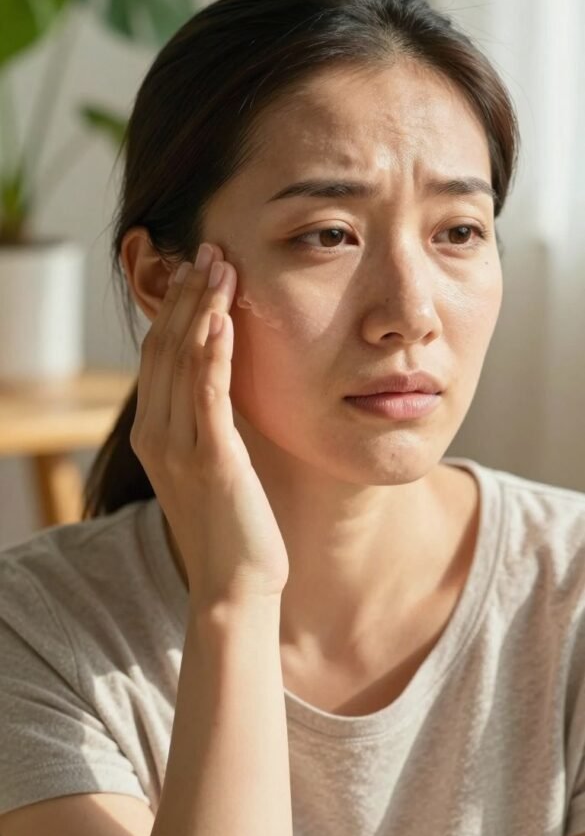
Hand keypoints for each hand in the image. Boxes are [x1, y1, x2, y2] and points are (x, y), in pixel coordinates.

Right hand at [130, 243, 289, 608]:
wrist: (236, 586)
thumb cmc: (233, 526)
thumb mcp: (214, 464)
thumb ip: (210, 423)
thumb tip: (225, 384)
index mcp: (155, 434)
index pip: (159, 355)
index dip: (176, 309)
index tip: (198, 270)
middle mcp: (158, 434)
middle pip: (165, 347)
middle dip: (188, 295)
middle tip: (209, 250)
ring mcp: (179, 447)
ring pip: (183, 360)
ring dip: (202, 308)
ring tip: (220, 265)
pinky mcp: (210, 459)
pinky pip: (207, 393)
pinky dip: (213, 351)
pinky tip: (224, 317)